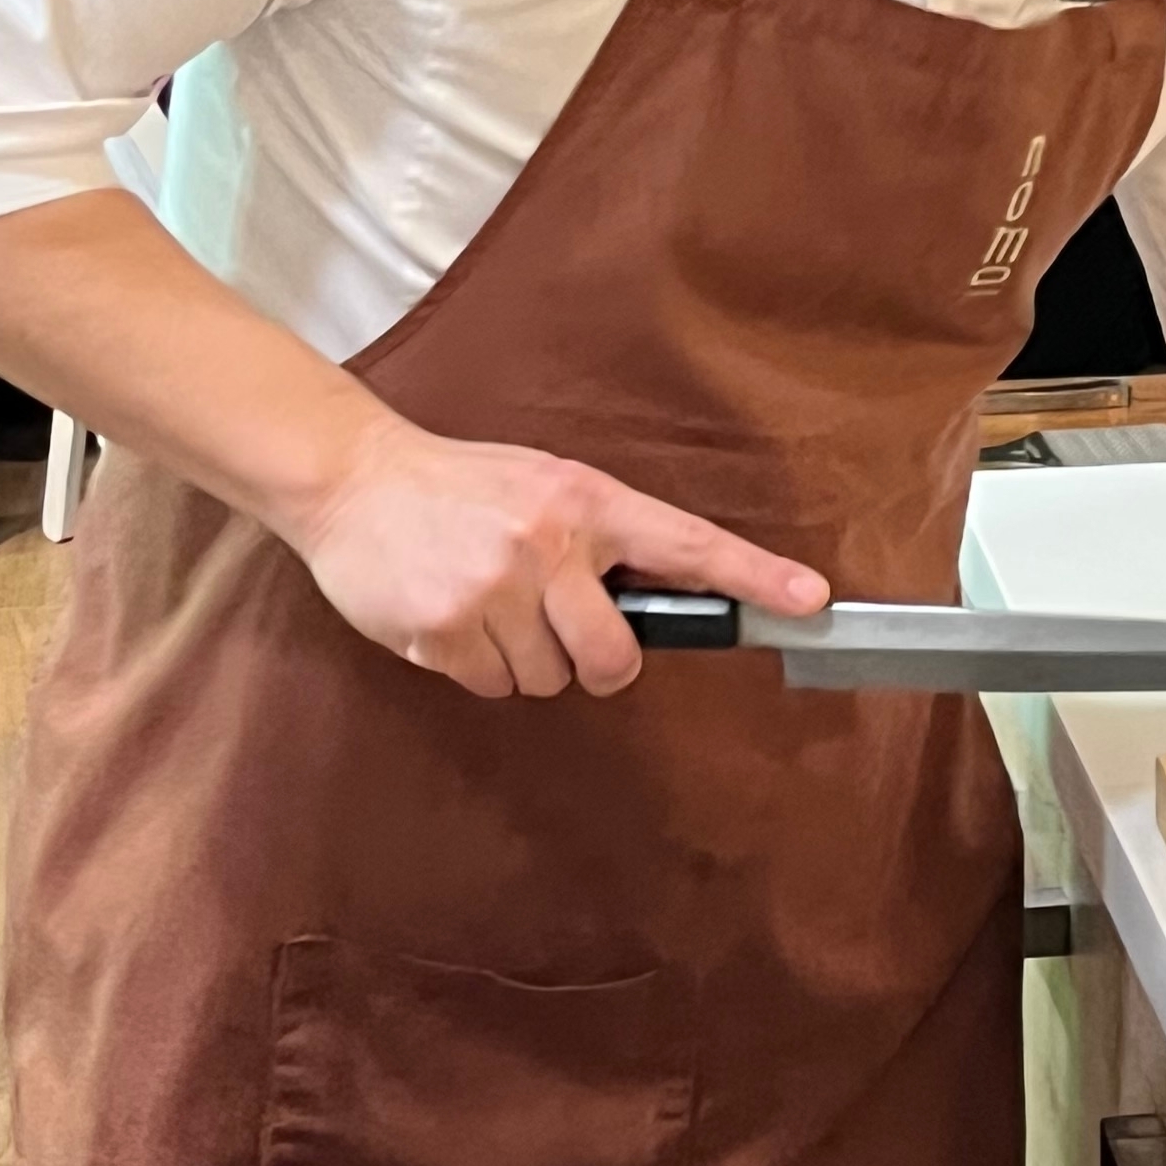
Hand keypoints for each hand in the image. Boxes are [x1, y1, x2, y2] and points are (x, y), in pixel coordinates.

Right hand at [290, 410, 828, 699]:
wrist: (356, 479)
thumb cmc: (464, 486)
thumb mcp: (546, 486)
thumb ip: (600, 538)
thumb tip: (663, 598)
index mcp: (587, 502)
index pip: (689, 545)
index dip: (754, 576)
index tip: (809, 600)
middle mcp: (547, 545)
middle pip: (615, 658)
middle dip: (598, 660)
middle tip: (565, 631)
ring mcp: (493, 592)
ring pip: (547, 679)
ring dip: (526, 658)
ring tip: (490, 603)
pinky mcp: (442, 632)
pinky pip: (490, 686)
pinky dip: (477, 666)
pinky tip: (452, 616)